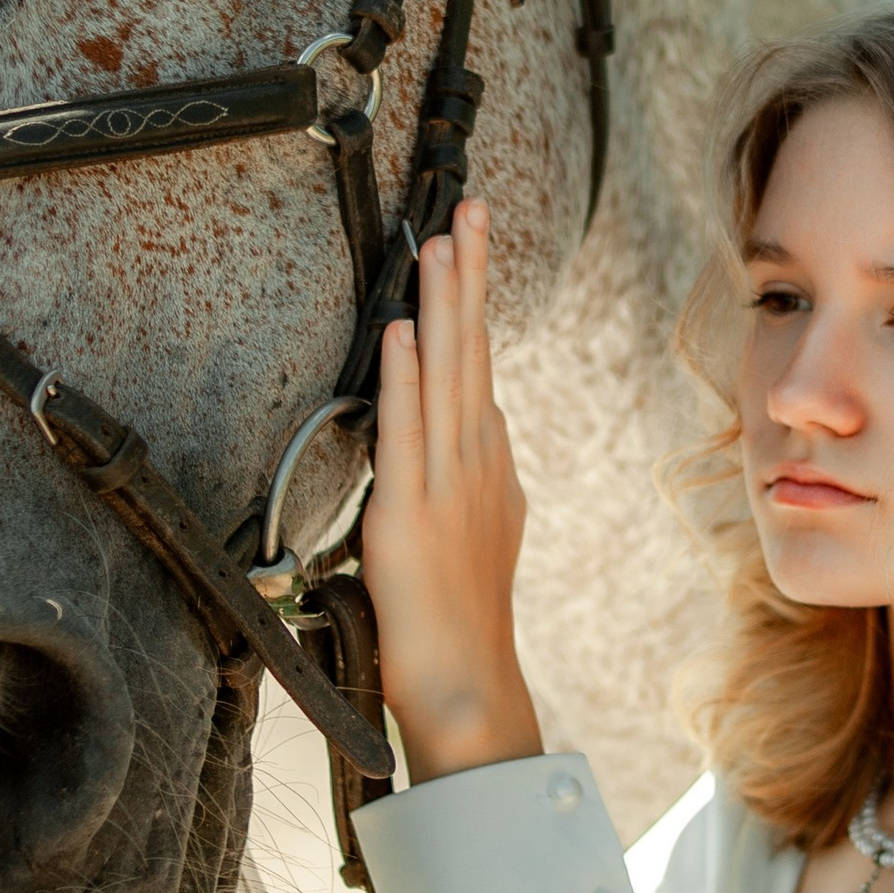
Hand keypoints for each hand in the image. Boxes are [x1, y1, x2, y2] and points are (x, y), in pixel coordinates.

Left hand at [360, 198, 541, 780]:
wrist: (465, 685)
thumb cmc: (459, 623)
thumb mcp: (480, 535)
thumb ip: (476, 480)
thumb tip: (478, 431)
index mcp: (488, 465)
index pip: (479, 364)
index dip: (474, 298)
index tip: (469, 238)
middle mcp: (476, 462)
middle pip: (474, 350)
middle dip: (471, 275)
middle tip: (470, 208)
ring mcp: (448, 485)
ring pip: (449, 374)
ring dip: (444, 303)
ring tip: (441, 239)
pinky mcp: (412, 514)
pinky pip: (409, 430)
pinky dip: (408, 376)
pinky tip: (405, 328)